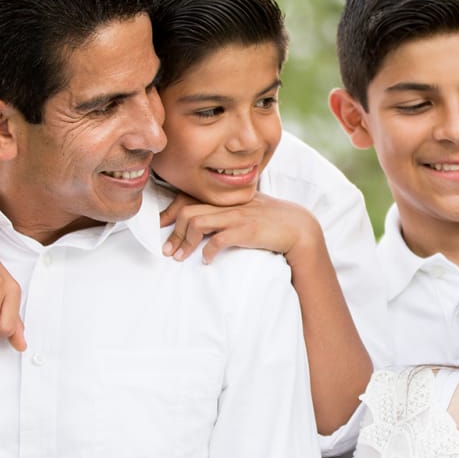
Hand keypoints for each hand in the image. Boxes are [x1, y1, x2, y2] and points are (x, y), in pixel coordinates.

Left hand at [160, 192, 316, 263]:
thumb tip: (203, 222)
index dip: (170, 211)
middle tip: (167, 250)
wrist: (298, 227)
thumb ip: (225, 211)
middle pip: (187, 211)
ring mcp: (236, 216)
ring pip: (197, 222)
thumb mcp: (246, 209)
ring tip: (179, 257)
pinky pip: (218, 239)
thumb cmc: (271, 220)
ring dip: (184, 242)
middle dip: (173, 232)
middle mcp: (227, 204)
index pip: (188, 197)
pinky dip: (208, 251)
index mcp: (225, 198)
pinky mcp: (246, 230)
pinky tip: (206, 260)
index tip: (160, 226)